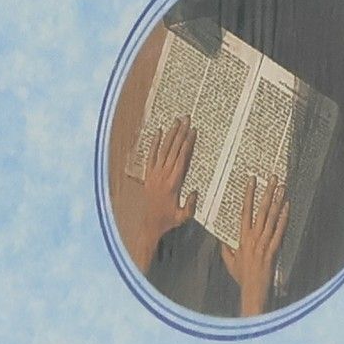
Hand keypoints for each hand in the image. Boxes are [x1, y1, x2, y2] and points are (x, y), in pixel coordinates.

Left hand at [121, 119, 196, 270]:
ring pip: (163, 150)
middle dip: (180, 134)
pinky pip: (151, 156)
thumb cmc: (169, 220)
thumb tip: (195, 191)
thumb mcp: (183, 217)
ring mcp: (154, 174)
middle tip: (186, 119)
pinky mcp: (148, 175)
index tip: (192, 131)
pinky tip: (158, 132)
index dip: (187, 144)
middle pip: (173, 150)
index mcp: (173, 184)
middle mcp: (162, 176)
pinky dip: (154, 143)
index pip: (181, 159)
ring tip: (176, 121)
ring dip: (170, 135)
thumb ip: (190, 205)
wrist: (149, 224)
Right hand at [220, 174, 288, 315]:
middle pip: (260, 210)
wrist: (253, 289)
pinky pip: (280, 231)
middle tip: (271, 178)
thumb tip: (221, 241)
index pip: (245, 210)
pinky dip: (284, 219)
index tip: (252, 180)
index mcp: (242, 237)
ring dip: (277, 201)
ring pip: (271, 218)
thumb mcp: (230, 262)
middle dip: (266, 192)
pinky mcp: (274, 249)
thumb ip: (225, 250)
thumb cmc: (242, 277)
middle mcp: (253, 237)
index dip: (249, 194)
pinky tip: (287, 207)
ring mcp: (264, 242)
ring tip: (281, 187)